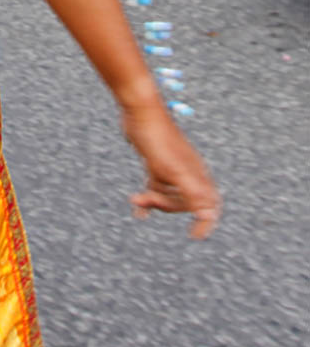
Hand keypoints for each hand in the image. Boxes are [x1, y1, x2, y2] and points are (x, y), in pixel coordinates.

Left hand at [123, 101, 221, 239]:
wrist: (139, 111)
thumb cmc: (158, 140)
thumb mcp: (174, 171)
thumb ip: (192, 193)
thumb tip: (209, 216)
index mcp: (196, 175)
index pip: (210, 205)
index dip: (206, 221)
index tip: (194, 235)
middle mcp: (187, 172)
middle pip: (184, 204)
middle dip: (166, 206)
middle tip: (148, 199)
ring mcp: (172, 167)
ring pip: (168, 196)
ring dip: (153, 202)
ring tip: (136, 200)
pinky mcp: (156, 163)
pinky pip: (155, 188)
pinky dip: (147, 198)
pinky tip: (137, 205)